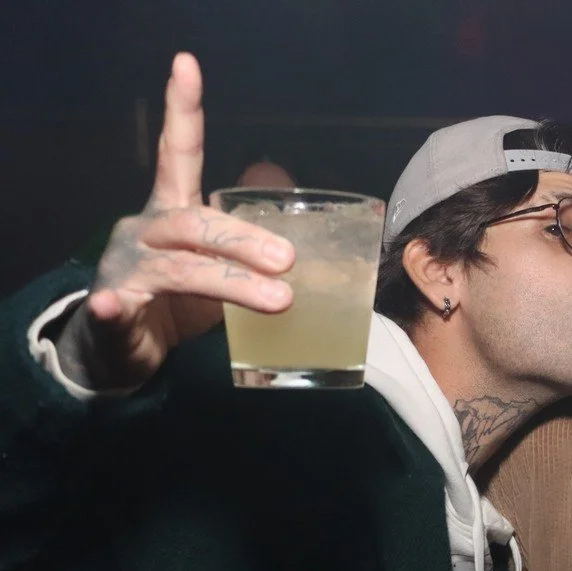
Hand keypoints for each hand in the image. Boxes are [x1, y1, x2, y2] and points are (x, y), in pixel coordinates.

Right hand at [78, 53, 294, 388]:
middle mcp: (145, 231)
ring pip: (177, 268)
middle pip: (194, 222)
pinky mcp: (110, 312)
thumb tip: (305, 216)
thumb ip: (249, 243)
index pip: (179, 153)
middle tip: (290, 261)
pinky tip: (115, 305)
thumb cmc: (176, 303)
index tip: (187, 63)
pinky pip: (113, 307)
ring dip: (231, 281)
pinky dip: (115, 307)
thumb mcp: (218, 266)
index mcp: (173, 212)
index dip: (183, 109)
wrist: (117, 350)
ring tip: (278, 300)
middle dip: (245, 240)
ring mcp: (124, 269)